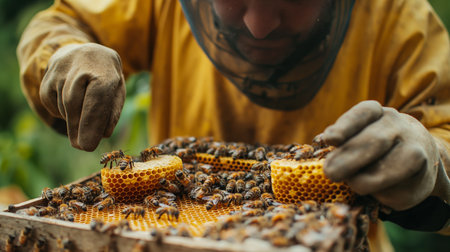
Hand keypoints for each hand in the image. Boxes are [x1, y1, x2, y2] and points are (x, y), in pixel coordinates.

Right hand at [40, 43, 125, 150]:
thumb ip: (112, 112)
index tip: (88, 146)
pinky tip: (73, 106)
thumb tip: (103, 134)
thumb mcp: (117, 91)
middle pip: (73, 102)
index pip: (96, 98)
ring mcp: (60, 69)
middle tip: (84, 147)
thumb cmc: (107, 79)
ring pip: (62, 105)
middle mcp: (80, 65)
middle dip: (78, 128)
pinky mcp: (47, 77)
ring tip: (84, 120)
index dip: (91, 123)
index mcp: (104, 70)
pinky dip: (62, 113)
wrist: (88, 53)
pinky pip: (51, 103)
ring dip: (73, 121)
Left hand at [322, 100, 443, 209]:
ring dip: (362, 180)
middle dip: (348, 159)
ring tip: (350, 183)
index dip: (345, 126)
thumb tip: (322, 144)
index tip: (330, 139)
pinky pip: (395, 186)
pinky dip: (379, 192)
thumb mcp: (359, 136)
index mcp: (376, 113)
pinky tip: (375, 190)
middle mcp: (397, 125)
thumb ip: (343, 141)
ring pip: (385, 166)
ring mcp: (413, 146)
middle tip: (329, 173)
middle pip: (373, 142)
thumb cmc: (376, 148)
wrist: (422, 160)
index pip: (362, 114)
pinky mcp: (422, 172)